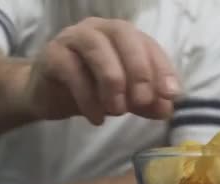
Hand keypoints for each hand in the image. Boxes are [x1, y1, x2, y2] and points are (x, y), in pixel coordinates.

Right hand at [25, 17, 180, 125]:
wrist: (49, 96)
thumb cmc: (93, 90)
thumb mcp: (127, 98)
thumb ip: (148, 102)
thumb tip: (167, 109)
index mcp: (122, 35)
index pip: (148, 43)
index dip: (162, 68)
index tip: (170, 95)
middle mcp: (99, 29)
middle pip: (124, 35)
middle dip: (139, 70)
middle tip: (142, 102)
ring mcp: (73, 38)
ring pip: (97, 49)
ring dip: (113, 82)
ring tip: (118, 112)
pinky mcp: (52, 55)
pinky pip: (72, 71)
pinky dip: (88, 98)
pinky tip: (96, 119)